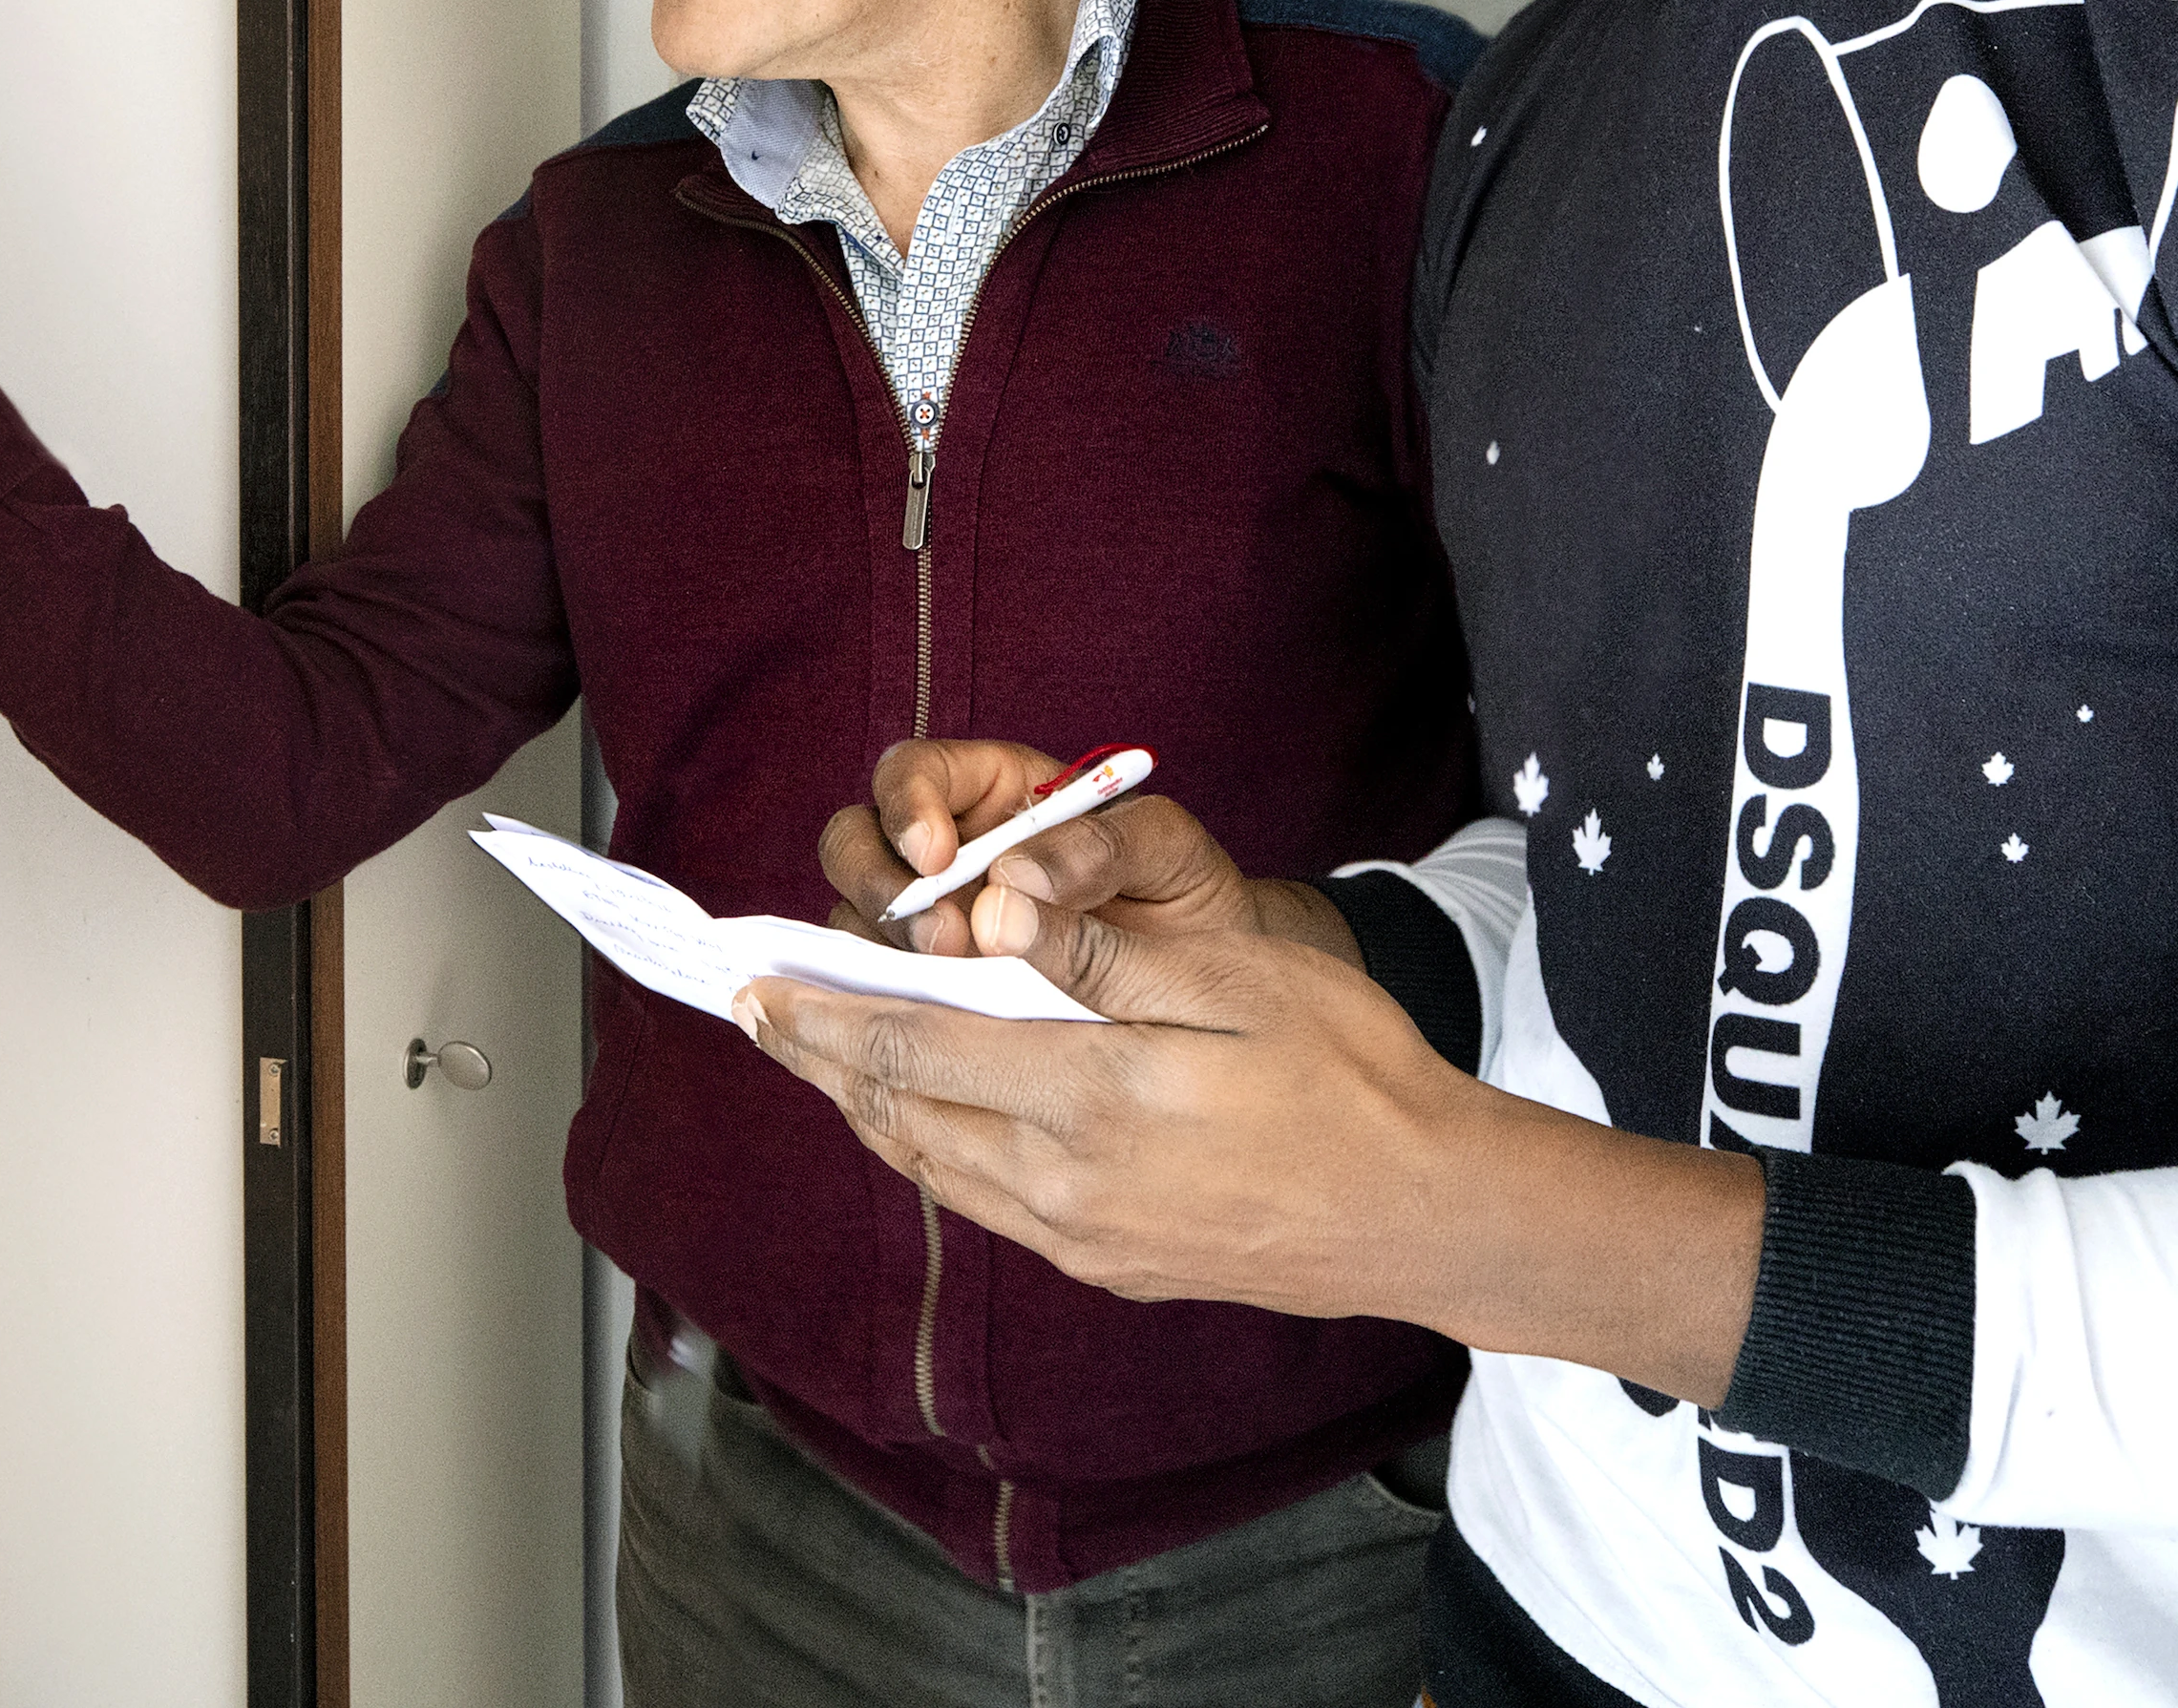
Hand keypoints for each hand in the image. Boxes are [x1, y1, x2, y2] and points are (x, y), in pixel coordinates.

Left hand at [737, 917, 1765, 1394]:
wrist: (1423, 1211)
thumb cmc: (1346, 1071)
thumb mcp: (1233, 977)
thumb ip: (1098, 951)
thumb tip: (987, 913)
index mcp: (1090, 1100)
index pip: (915, 1047)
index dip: (823, 1013)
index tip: (755, 982)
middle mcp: (1066, 1184)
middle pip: (902, 1115)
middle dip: (821, 1059)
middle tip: (759, 1009)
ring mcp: (1085, 1237)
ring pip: (935, 1165)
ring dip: (867, 1106)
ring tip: (821, 1057)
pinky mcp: (1110, 1264)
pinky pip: (985, 1200)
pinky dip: (931, 1148)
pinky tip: (927, 1117)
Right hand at [817, 738, 1356, 963]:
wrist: (1215, 993)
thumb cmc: (1187, 899)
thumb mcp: (1168, 854)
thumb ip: (1105, 845)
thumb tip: (1019, 873)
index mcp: (992, 791)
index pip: (911, 774)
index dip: (906, 806)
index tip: (937, 855)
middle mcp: (944, 854)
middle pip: (854, 844)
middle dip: (880, 887)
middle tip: (941, 939)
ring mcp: (929, 925)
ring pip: (855, 923)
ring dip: (881, 955)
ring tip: (950, 988)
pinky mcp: (930, 995)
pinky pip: (879, 995)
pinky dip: (889, 1009)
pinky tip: (932, 1032)